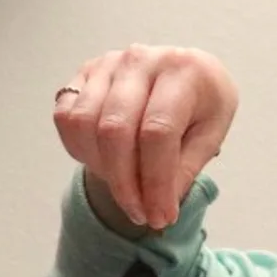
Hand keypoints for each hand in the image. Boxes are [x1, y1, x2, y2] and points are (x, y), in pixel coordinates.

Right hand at [53, 45, 237, 229]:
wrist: (185, 75)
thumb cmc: (201, 106)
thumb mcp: (210, 135)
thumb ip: (185, 170)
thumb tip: (158, 208)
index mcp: (183, 70)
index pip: (158, 133)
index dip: (155, 183)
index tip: (160, 217)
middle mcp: (141, 59)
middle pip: (115, 131)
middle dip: (124, 185)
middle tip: (140, 215)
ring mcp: (108, 63)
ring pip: (84, 124)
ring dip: (101, 169)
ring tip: (125, 186)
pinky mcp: (85, 73)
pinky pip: (66, 117)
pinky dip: (79, 150)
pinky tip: (105, 163)